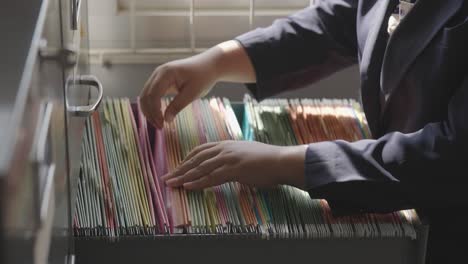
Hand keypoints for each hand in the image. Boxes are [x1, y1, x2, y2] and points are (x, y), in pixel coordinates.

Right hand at [139, 40, 255, 127]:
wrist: (209, 65)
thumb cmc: (203, 77)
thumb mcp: (193, 93)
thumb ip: (178, 105)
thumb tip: (166, 120)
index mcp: (166, 73)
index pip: (153, 95)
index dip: (155, 111)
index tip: (162, 124)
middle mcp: (158, 73)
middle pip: (145, 96)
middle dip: (150, 113)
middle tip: (160, 127)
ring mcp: (158, 76)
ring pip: (146, 96)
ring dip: (149, 110)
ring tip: (159, 124)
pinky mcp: (161, 81)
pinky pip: (152, 94)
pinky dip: (153, 106)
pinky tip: (159, 116)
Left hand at [161, 140, 307, 189]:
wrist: (282, 161)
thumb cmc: (268, 161)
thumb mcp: (247, 155)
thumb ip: (234, 158)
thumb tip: (228, 167)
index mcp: (227, 145)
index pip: (201, 150)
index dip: (187, 159)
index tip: (177, 167)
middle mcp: (225, 149)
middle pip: (197, 159)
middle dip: (180, 169)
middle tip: (167, 177)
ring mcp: (229, 159)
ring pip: (201, 168)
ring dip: (184, 176)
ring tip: (171, 183)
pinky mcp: (235, 169)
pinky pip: (212, 177)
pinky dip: (198, 183)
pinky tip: (188, 187)